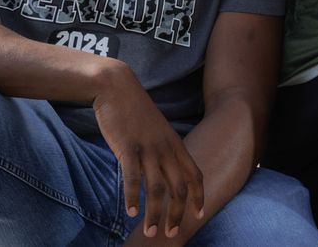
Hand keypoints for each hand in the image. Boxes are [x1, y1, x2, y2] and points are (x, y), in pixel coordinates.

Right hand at [93, 61, 204, 238]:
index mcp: (174, 143)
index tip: (200, 215)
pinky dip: (133, 197)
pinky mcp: (127, 147)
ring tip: (150, 231)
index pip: (195, 174)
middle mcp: (165, 147)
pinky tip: (130, 212)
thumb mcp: (157, 129)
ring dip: (154, 214)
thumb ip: (163, 149)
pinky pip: (133, 178)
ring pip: (157, 189)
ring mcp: (147, 147)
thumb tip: (165, 172)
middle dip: (177, 214)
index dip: (199, 196)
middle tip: (171, 233)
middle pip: (178, 188)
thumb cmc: (135, 110)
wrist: (117, 86)